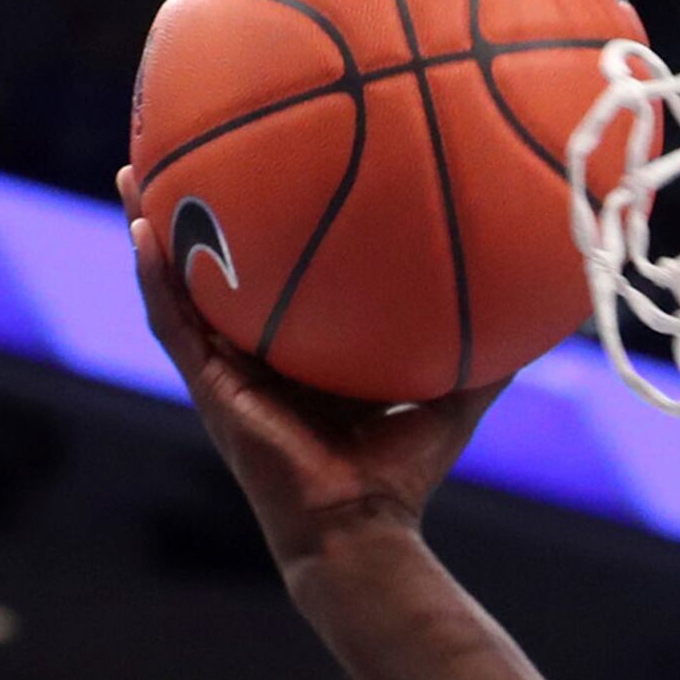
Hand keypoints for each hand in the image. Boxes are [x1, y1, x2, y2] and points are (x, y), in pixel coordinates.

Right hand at [119, 169, 503, 567]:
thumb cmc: (403, 474)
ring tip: (136, 169)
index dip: (266, 230)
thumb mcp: (453, 396)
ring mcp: (225, 372)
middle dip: (197, 212)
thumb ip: (488, 353)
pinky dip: (155, 275)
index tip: (267, 171)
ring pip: (178, 287)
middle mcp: (255, 357)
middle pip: (218, 269)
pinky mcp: (209, 390)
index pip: (277, 279)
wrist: (359, 527)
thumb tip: (543, 309)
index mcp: (301, 354)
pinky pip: (173, 322)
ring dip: (155, 228)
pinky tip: (143, 228)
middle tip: (182, 151)